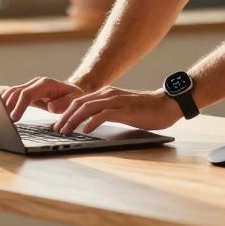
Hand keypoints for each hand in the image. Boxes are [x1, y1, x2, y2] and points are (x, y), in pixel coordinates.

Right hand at [1, 77, 86, 121]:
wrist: (72, 91)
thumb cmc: (73, 97)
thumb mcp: (74, 101)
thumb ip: (64, 103)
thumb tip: (51, 106)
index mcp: (46, 84)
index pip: (27, 93)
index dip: (19, 106)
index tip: (14, 118)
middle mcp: (36, 83)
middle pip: (16, 92)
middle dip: (8, 105)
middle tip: (2, 120)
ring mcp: (30, 86)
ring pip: (12, 92)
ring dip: (4, 103)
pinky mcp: (27, 92)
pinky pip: (13, 95)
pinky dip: (6, 102)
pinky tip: (1, 110)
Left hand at [53, 86, 181, 134]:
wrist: (167, 104)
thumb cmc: (146, 109)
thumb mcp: (122, 108)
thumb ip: (108, 112)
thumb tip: (92, 123)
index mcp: (107, 94)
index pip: (80, 101)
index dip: (67, 112)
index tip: (59, 124)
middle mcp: (109, 94)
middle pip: (80, 104)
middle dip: (65, 117)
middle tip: (57, 130)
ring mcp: (117, 101)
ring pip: (88, 108)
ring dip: (74, 120)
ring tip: (66, 131)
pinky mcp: (126, 110)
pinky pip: (104, 115)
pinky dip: (92, 122)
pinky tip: (86, 131)